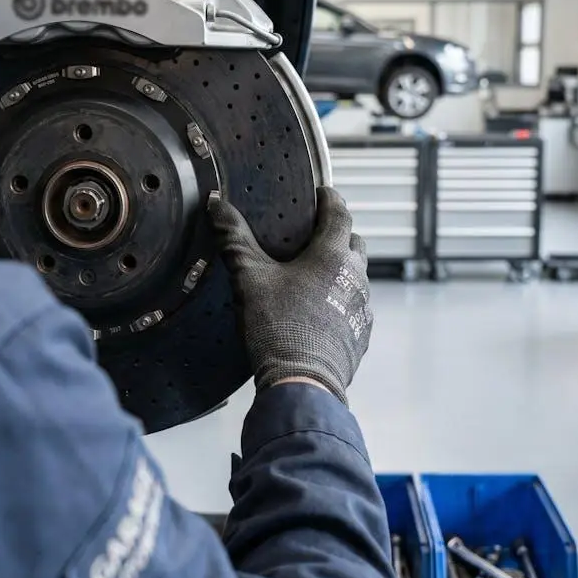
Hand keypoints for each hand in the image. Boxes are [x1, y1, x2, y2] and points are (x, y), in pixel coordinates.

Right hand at [208, 186, 373, 404]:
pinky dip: (341, 300)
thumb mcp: (249, 279)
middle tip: (315, 234)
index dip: (331, 200)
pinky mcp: (361, 334)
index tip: (322, 194)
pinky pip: (355, 307)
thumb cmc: (278, 327)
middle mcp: (355, 277)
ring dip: (341, 270)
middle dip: (338, 234)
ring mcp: (362, 307)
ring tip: (314, 274)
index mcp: (332, 256)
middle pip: (354, 243)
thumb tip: (216, 205)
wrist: (302, 383)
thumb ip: (234, 239)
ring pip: (357, 276)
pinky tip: (320, 310)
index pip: (340, 214)